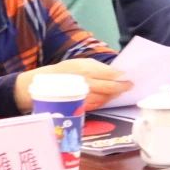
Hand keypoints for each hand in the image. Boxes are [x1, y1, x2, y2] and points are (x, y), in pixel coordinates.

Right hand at [14, 58, 131, 112]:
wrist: (40, 86)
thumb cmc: (61, 71)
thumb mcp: (77, 63)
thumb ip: (96, 67)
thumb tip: (115, 71)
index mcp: (84, 69)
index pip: (108, 74)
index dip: (119, 76)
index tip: (128, 76)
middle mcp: (84, 83)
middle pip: (109, 88)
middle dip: (121, 87)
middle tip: (130, 86)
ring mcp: (82, 96)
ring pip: (104, 98)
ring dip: (114, 96)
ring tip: (119, 92)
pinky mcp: (79, 106)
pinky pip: (96, 105)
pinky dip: (104, 102)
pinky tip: (108, 98)